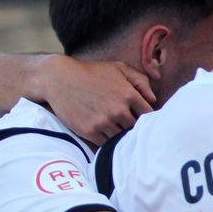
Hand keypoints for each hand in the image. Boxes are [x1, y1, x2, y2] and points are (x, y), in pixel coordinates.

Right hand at [37, 56, 155, 144]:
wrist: (59, 79)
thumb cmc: (91, 72)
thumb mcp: (118, 68)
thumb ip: (140, 81)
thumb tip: (153, 99)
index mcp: (128, 94)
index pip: (148, 114)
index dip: (146, 117)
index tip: (141, 118)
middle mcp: (118, 110)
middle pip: (135, 128)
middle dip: (133, 127)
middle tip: (128, 125)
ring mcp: (103, 122)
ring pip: (121, 137)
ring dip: (120, 135)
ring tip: (116, 129)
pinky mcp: (89, 131)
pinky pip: (106, 143)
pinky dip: (106, 140)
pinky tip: (104, 133)